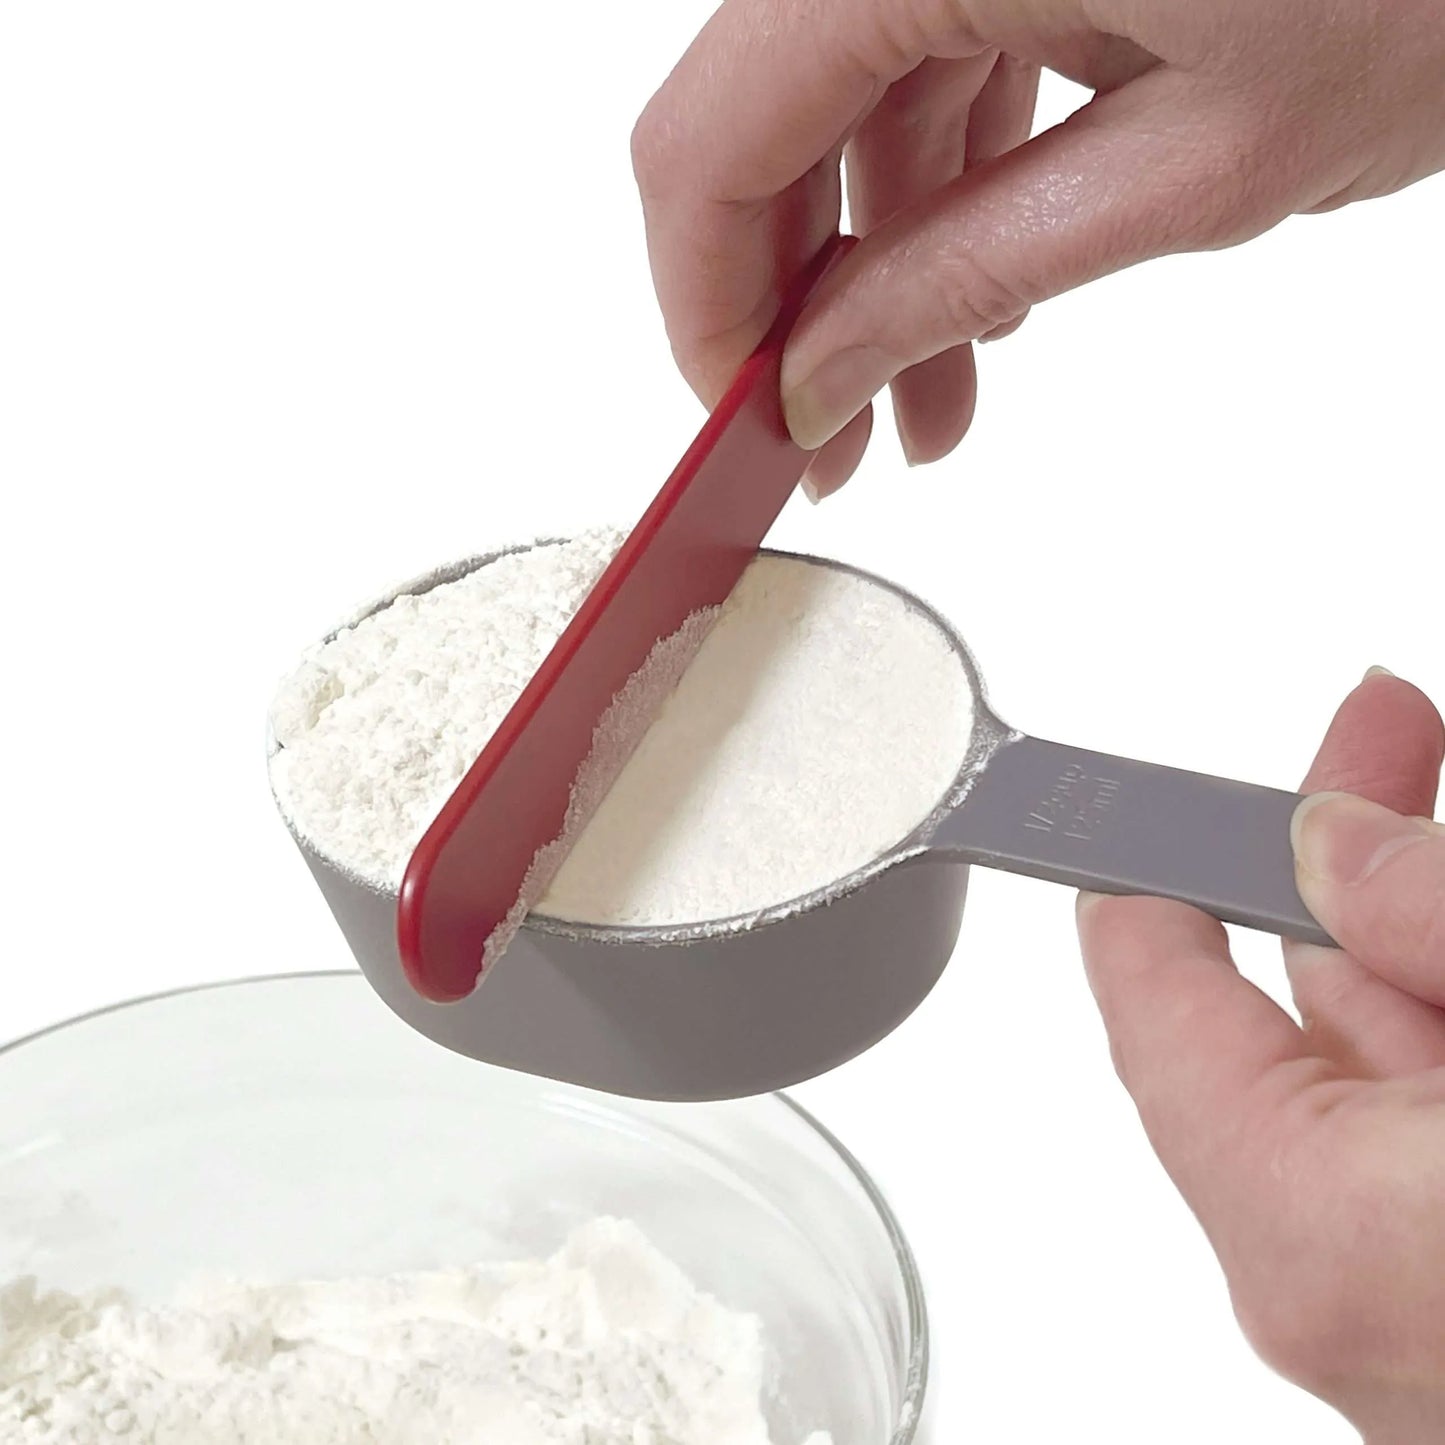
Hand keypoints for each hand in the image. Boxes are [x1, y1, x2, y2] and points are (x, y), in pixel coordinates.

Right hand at [632, 1, 1444, 496]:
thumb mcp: (1187, 172)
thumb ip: (964, 273)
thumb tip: (821, 374)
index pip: (711, 143)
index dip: (705, 303)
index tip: (741, 417)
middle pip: (758, 121)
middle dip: (790, 298)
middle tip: (831, 434)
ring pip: (844, 102)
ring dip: (874, 259)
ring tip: (930, 399)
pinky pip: (927, 56)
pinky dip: (942, 181)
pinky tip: (985, 286)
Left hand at [1079, 670, 1444, 1443]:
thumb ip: (1436, 923)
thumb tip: (1341, 850)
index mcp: (1321, 1225)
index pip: (1159, 1005)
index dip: (1158, 873)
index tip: (1161, 795)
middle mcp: (1351, 1288)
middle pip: (1297, 1015)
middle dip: (1353, 864)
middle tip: (1390, 736)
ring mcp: (1428, 1307)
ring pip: (1398, 1067)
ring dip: (1432, 944)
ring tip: (1438, 808)